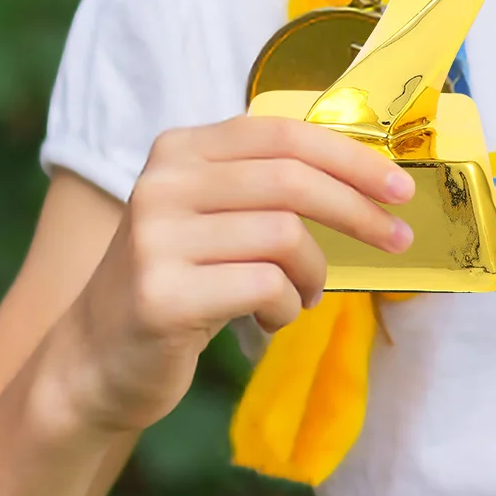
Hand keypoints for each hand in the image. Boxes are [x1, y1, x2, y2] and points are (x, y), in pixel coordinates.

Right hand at [43, 116, 413, 435]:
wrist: (95, 361)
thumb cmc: (180, 280)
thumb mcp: (213, 214)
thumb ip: (267, 184)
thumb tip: (368, 172)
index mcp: (180, 150)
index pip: (283, 134)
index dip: (351, 156)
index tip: (399, 188)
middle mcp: (163, 183)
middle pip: (292, 181)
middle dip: (358, 211)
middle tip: (396, 240)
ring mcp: (157, 238)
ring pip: (285, 237)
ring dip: (314, 273)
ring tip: (306, 294)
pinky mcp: (162, 295)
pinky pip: (265, 287)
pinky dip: (287, 306)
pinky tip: (271, 317)